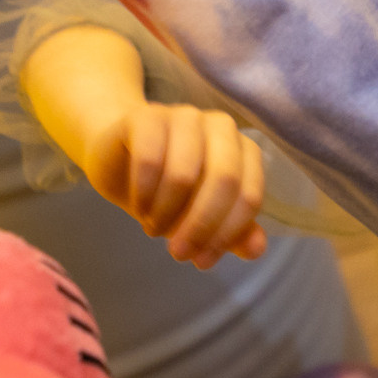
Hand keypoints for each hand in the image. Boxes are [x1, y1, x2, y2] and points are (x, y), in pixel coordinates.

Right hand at [87, 100, 268, 270]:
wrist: (120, 158)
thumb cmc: (171, 189)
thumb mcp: (204, 216)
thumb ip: (234, 232)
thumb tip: (256, 250)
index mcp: (244, 150)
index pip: (249, 196)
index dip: (227, 234)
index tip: (202, 261)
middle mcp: (221, 126)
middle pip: (224, 181)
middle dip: (199, 226)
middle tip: (177, 253)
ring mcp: (184, 116)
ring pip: (183, 175)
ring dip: (165, 213)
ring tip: (153, 227)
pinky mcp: (147, 116)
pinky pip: (148, 160)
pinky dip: (144, 193)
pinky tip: (138, 206)